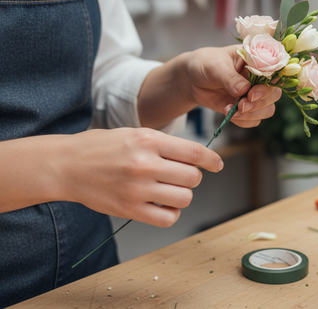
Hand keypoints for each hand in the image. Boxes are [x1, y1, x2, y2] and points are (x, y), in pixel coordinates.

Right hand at [55, 128, 222, 226]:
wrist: (65, 165)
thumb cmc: (100, 147)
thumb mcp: (134, 133)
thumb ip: (164, 144)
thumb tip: (195, 157)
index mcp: (148, 140)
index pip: (194, 152)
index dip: (212, 159)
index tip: (217, 164)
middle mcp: (145, 164)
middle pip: (193, 177)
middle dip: (192, 177)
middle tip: (180, 176)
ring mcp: (137, 189)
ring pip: (184, 198)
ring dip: (182, 195)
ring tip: (169, 189)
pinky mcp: (129, 209)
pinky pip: (167, 218)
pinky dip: (171, 213)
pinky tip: (162, 204)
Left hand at [138, 45, 281, 128]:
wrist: (191, 79)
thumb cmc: (205, 63)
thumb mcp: (215, 66)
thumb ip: (230, 78)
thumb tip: (244, 90)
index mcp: (257, 60)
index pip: (274, 72)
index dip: (268, 86)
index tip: (251, 94)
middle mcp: (260, 78)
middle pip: (274, 94)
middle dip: (259, 103)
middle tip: (241, 105)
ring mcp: (254, 94)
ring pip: (267, 109)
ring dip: (252, 114)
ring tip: (232, 111)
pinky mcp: (246, 107)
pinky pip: (254, 120)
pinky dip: (244, 121)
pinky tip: (229, 114)